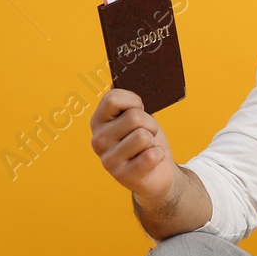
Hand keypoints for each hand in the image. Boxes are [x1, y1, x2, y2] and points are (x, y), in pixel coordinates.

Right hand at [90, 89, 175, 204]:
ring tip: (147, 148)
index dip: (133, 100)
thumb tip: (118, 79)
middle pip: (134, 117)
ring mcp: (108, 160)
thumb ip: (126, 102)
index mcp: (98, 121)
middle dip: (149, 123)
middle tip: (148, 133)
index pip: (112, 98)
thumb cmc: (146, 142)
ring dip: (153, 141)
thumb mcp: (135, 118)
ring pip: (143, 136)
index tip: (139, 108)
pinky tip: (151, 161)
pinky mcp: (123, 176)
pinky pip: (151, 155)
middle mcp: (98, 141)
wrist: (156, 175)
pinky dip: (158, 156)